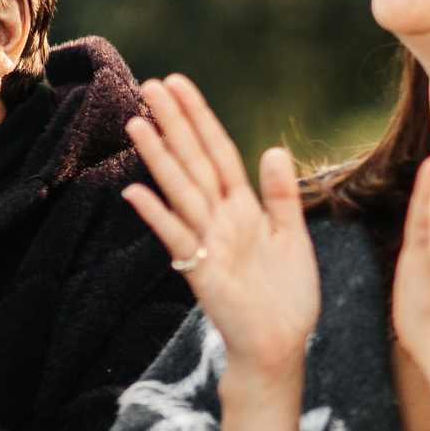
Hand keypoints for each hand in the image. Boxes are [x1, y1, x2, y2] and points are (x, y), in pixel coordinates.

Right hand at [123, 76, 321, 384]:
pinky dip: (158, 216)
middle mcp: (220, 220)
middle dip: (175, 125)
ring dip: (160, 159)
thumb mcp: (293, 236)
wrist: (281, 346)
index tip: (179, 84)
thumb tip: (274, 149)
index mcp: (242, 208)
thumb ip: (282, 195)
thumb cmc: (285, 297)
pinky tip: (136, 192)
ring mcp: (207, 244)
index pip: (218, 153)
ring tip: (137, 123)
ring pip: (181, 191)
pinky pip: (178, 239)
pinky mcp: (202, 273)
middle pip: (195, 162)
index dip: (200, 118)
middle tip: (151, 85)